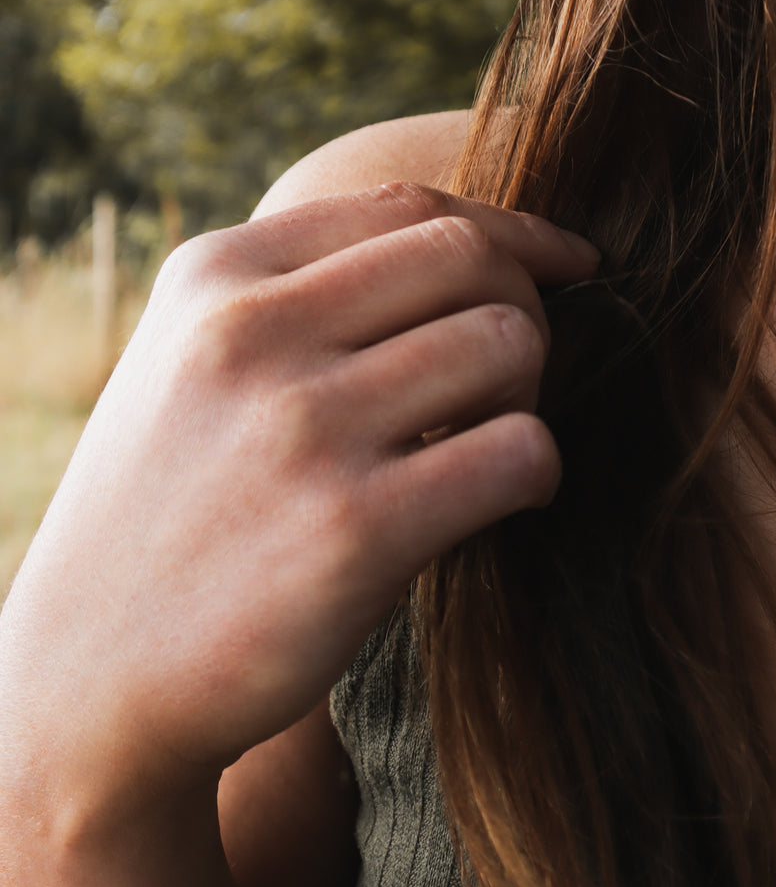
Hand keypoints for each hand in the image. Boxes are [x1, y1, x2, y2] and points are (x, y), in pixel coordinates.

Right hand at [0, 182, 597, 801]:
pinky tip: (505, 500)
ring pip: (509, 343)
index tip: (570, 263)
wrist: (94, 679)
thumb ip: (303, 295)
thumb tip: (476, 245)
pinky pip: (519, 450)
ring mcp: (301, 427)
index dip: (515, 232)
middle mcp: (251, 333)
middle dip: (528, 310)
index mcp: (214, 278)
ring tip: (490, 446)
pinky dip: (537, 472)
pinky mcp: (354, 528)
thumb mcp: (195, 367)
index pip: (411, 208)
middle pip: (473, 260)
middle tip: (512, 385)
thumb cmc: (178, 513)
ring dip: (531, 396)